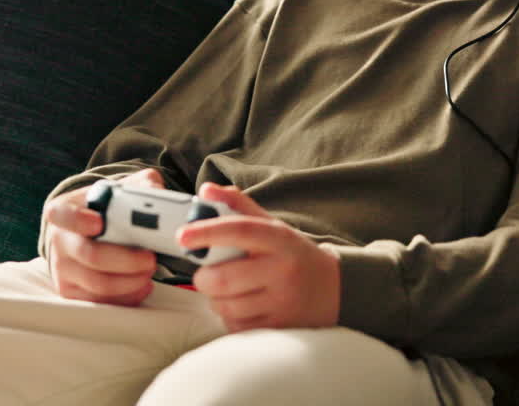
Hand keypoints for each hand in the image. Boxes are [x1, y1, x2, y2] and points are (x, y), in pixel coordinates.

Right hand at [42, 168, 164, 305]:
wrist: (90, 231)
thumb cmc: (107, 209)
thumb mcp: (121, 189)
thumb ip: (141, 185)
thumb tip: (157, 193)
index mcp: (63, 210)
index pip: (62, 215)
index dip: (79, 220)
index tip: (99, 224)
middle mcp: (58, 240)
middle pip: (90, 255)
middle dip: (126, 260)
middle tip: (150, 258)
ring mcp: (62, 268)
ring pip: (97, 283)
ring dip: (130, 281)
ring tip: (150, 271)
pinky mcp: (71, 291)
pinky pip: (100, 301)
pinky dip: (126, 296)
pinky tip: (142, 284)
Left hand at [178, 183, 340, 331]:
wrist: (335, 290)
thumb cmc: (294, 255)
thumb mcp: (274, 227)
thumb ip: (240, 207)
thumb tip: (206, 190)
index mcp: (280, 240)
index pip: (240, 230)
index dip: (207, 231)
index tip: (182, 235)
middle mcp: (283, 271)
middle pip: (223, 278)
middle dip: (203, 277)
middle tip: (206, 274)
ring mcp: (282, 303)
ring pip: (225, 305)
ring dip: (215, 299)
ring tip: (228, 290)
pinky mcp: (278, 328)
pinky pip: (236, 326)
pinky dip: (229, 317)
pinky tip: (242, 306)